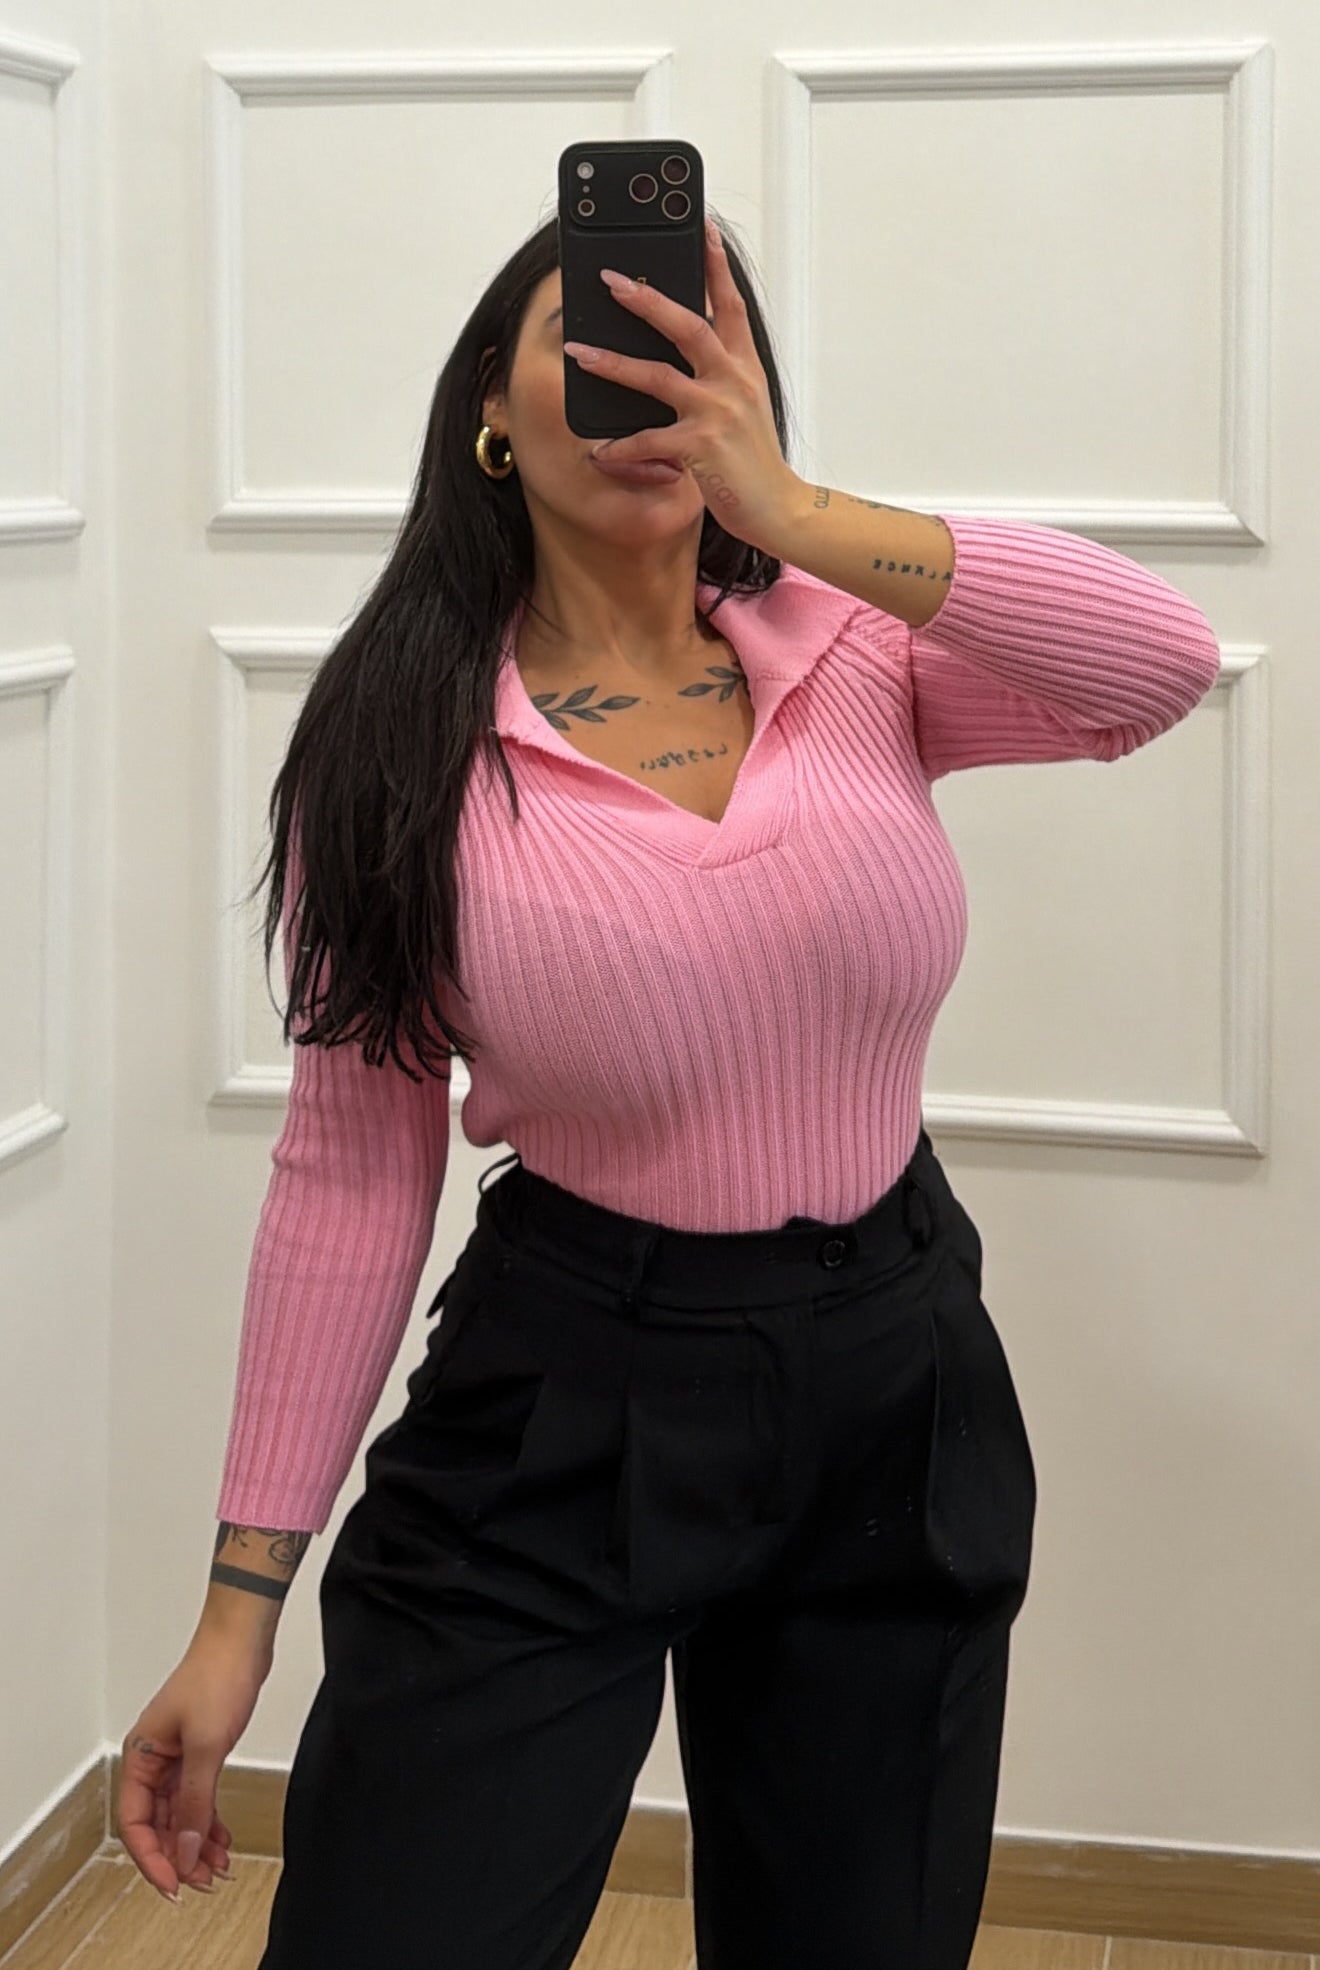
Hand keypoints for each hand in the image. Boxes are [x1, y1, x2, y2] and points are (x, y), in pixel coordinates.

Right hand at [116, 1631, 268, 1901]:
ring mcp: (176, 1756)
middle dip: (179, 1855)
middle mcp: (152, 1759)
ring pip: (178, 1814)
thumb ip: (196, 1802)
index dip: (153, 1858)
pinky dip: (208, 1821)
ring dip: (196, 1842)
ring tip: (217, 1867)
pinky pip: (196, 1797)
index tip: (175, 1883)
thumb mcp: (207, 1746)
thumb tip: (187, 1849)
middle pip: (157, 1823)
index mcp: (140, 1757)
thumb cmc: (216, 1674)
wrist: (242, 1638)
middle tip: (203, 1882)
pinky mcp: (199, 1750)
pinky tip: (222, 1839)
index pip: (135, 1823)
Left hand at [563, 218, 802, 555]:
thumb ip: (719, 376)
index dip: (715, 264)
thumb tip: (674, 353)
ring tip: (578, 353)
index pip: (730, 304)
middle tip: (611, 280)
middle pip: (687, 325)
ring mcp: (717, 412)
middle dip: (646, 300)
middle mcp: (732, 381)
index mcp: (745, 367)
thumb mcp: (745, 407)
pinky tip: (599, 450)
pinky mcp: (701, 447)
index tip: (701, 225)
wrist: (780, 509)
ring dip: (612, 363)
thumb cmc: (756, 461)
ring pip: (656, 376)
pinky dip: (621, 447)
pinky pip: (648, 440)